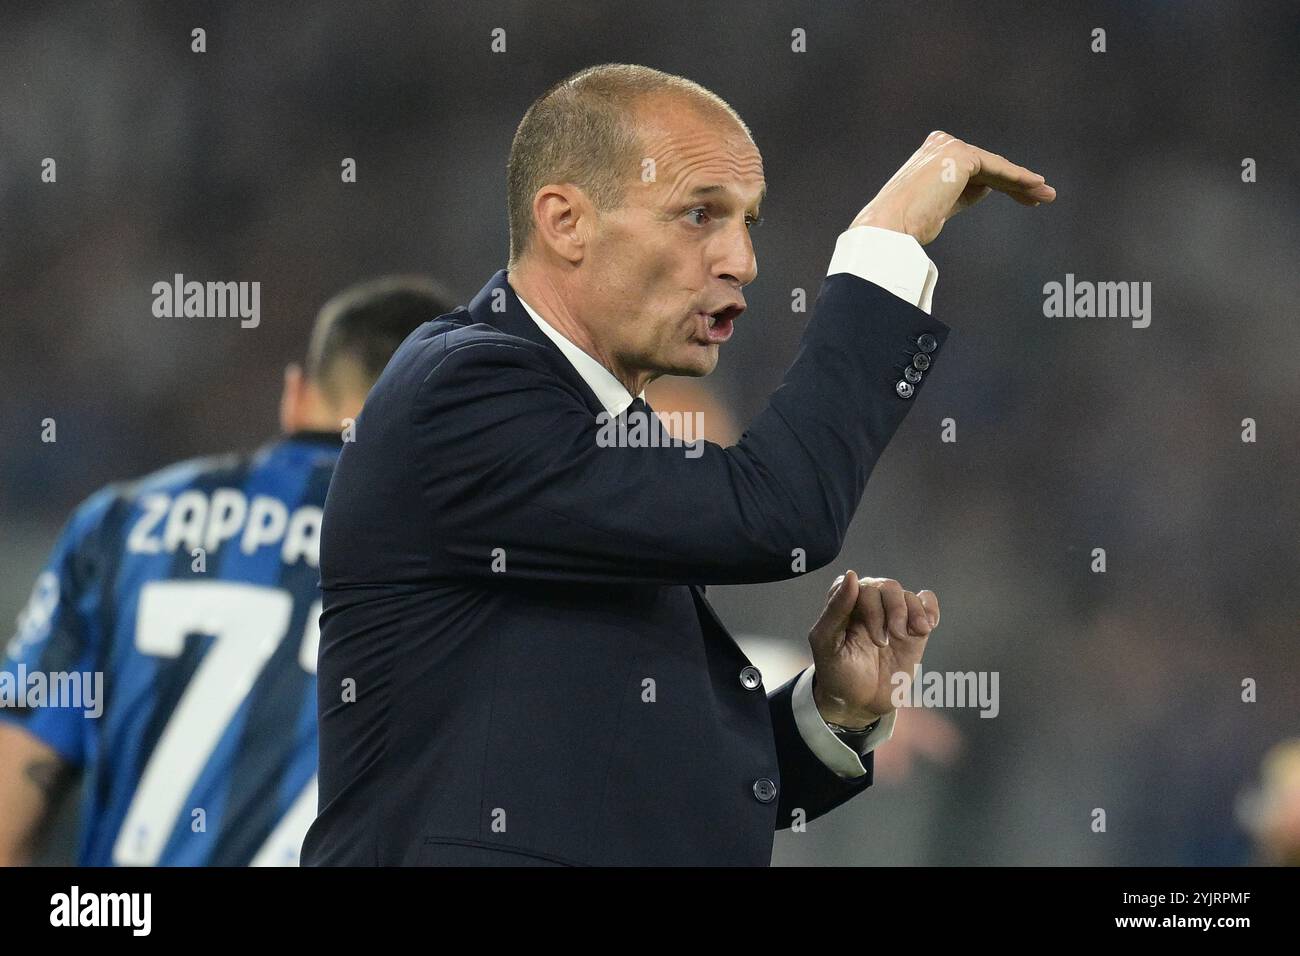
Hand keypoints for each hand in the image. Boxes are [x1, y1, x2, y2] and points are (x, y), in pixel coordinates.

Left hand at [807, 570, 939, 726]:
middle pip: (886, 587)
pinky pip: (927, 603)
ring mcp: (893, 615)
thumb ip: (835, 610)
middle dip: (890, 612)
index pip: (858, 585)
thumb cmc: (836, 672)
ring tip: (903, 637)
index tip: (870, 633)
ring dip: (910, 614)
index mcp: (844, 602)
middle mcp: (869, 603)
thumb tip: (852, 574)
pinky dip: (930, 610)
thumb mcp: (825, 644)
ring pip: (907, 595)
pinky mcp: (914, 628)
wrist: (860, 703)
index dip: (867, 606)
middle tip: (883, 643)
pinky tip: (924, 628)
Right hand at [850, 131, 1055, 244]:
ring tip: (1046, 195)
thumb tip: (986, 189)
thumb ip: (960, 193)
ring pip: (995, 167)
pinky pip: (996, 168)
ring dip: (1023, 182)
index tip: (1025, 198)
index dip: (1001, 184)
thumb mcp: (938, 206)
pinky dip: (1018, 178)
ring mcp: (949, 147)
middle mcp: (939, 145)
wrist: (889, 228)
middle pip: (987, 166)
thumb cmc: (905, 227)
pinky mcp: (959, 155)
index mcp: (929, 155)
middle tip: (1042, 196)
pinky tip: (1036, 186)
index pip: (974, 169)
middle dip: (1016, 183)